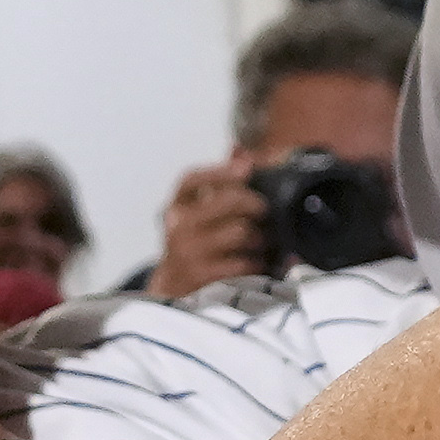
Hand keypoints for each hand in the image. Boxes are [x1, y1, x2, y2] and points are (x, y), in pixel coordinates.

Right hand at [144, 164, 267, 297]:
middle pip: (226, 202)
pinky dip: (258, 262)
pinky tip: (260, 262)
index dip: (219, 170)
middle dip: (254, 203)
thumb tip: (240, 150)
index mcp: (176, 207)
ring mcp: (188, 253)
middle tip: (266, 209)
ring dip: (261, 236)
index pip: (192, 180)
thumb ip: (219, 182)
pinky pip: (244, 262)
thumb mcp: (198, 213)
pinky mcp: (202, 277)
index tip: (246, 167)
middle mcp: (178, 227)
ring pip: (240, 232)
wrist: (174, 289)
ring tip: (265, 240)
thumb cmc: (195, 244)